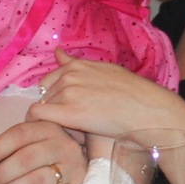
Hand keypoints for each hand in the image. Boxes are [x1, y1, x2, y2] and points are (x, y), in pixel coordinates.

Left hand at [0, 119, 90, 183]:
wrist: (75, 166)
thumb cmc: (42, 153)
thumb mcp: (27, 141)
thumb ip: (4, 147)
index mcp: (48, 128)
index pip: (19, 135)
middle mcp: (64, 145)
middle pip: (26, 159)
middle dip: (0, 174)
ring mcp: (73, 168)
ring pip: (36, 181)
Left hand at [29, 56, 184, 142]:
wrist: (146, 110)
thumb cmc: (132, 93)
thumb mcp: (104, 70)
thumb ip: (76, 63)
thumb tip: (57, 52)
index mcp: (77, 65)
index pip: (49, 80)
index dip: (55, 96)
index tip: (67, 108)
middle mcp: (69, 75)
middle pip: (44, 94)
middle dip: (53, 107)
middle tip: (72, 122)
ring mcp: (67, 92)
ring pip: (43, 105)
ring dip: (53, 117)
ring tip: (74, 128)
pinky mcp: (68, 112)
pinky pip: (38, 115)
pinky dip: (42, 124)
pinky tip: (57, 132)